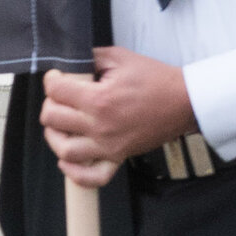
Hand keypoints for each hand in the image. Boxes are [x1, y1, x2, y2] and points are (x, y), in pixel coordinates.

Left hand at [37, 47, 198, 188]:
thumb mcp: (121, 58)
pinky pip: (91, 177)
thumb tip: (70, 61)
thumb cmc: (156, 80)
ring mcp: (108, 145)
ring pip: (64, 149)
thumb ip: (91, 58)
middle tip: (62, 98)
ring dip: (55, 136)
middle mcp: (100, 125)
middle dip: (51, 103)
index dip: (52, 79)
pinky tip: (69, 159)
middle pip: (51, 118)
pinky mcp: (118, 157)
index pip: (55, 90)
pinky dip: (75, 173)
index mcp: (99, 98)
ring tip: (63, 125)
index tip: (57, 77)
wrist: (184, 102)